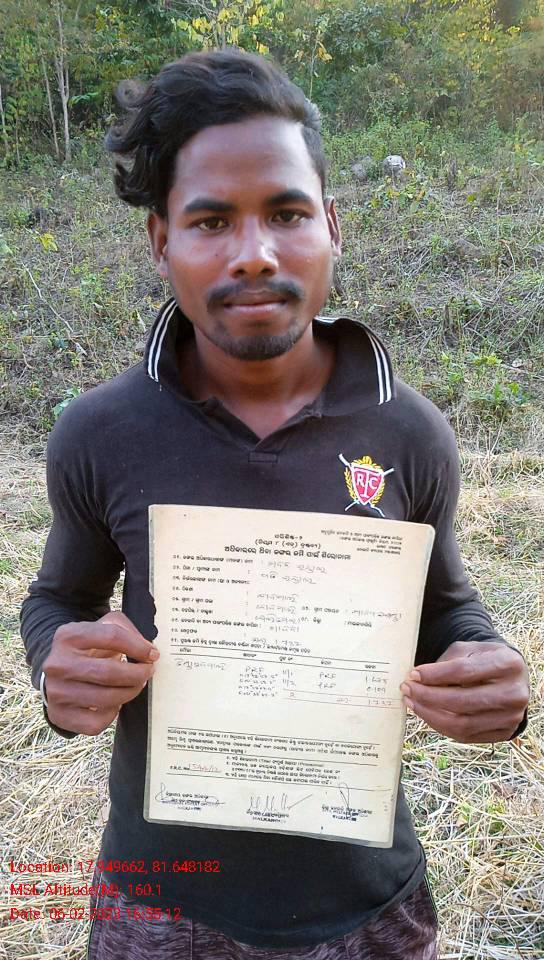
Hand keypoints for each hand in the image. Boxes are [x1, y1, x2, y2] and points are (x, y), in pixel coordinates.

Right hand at [43, 612, 159, 734]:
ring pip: (107, 698)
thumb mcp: (100, 628)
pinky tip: (113, 702)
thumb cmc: (87, 649)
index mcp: (68, 636)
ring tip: (135, 685)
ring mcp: (56, 692)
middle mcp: (58, 664)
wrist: (57, 672)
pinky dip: (112, 713)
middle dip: (137, 673)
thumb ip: (124, 629)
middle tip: (148, 672)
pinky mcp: (60, 716)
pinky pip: (97, 722)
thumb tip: (147, 651)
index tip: (152, 654)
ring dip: (130, 692)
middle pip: (109, 672)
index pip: (111, 637)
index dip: (138, 646)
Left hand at [400, 641, 528, 742]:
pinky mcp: (503, 734)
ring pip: (462, 724)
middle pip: (462, 701)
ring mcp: (511, 717)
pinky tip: (426, 714)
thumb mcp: (469, 649)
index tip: (412, 674)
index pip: (464, 671)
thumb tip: (418, 679)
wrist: (512, 678)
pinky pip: (465, 736)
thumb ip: (447, 662)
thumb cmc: (485, 660)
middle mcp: (515, 693)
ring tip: (412, 703)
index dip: (434, 675)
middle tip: (407, 689)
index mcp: (508, 664)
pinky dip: (441, 726)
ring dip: (430, 715)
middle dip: (428, 697)